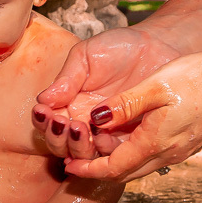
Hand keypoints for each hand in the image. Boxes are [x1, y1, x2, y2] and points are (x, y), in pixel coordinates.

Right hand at [33, 26, 188, 160]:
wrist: (159, 47)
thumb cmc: (120, 47)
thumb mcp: (86, 56)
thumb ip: (67, 78)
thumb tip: (43, 100)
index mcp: (68, 103)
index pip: (47, 122)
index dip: (42, 121)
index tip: (45, 111)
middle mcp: (84, 123)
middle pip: (61, 145)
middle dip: (57, 137)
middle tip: (64, 122)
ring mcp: (106, 133)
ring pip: (83, 155)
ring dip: (77, 146)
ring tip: (81, 128)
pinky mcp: (130, 140)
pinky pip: (114, 154)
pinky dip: (104, 149)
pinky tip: (103, 135)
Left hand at [64, 50, 201, 181]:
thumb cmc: (201, 78)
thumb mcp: (155, 86)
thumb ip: (124, 105)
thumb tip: (95, 119)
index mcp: (154, 143)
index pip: (113, 169)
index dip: (88, 170)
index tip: (69, 166)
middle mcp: (168, 154)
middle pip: (125, 173)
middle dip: (99, 170)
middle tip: (76, 161)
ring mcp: (181, 150)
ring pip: (140, 166)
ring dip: (117, 162)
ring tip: (97, 148)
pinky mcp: (189, 142)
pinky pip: (154, 156)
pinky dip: (134, 153)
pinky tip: (128, 138)